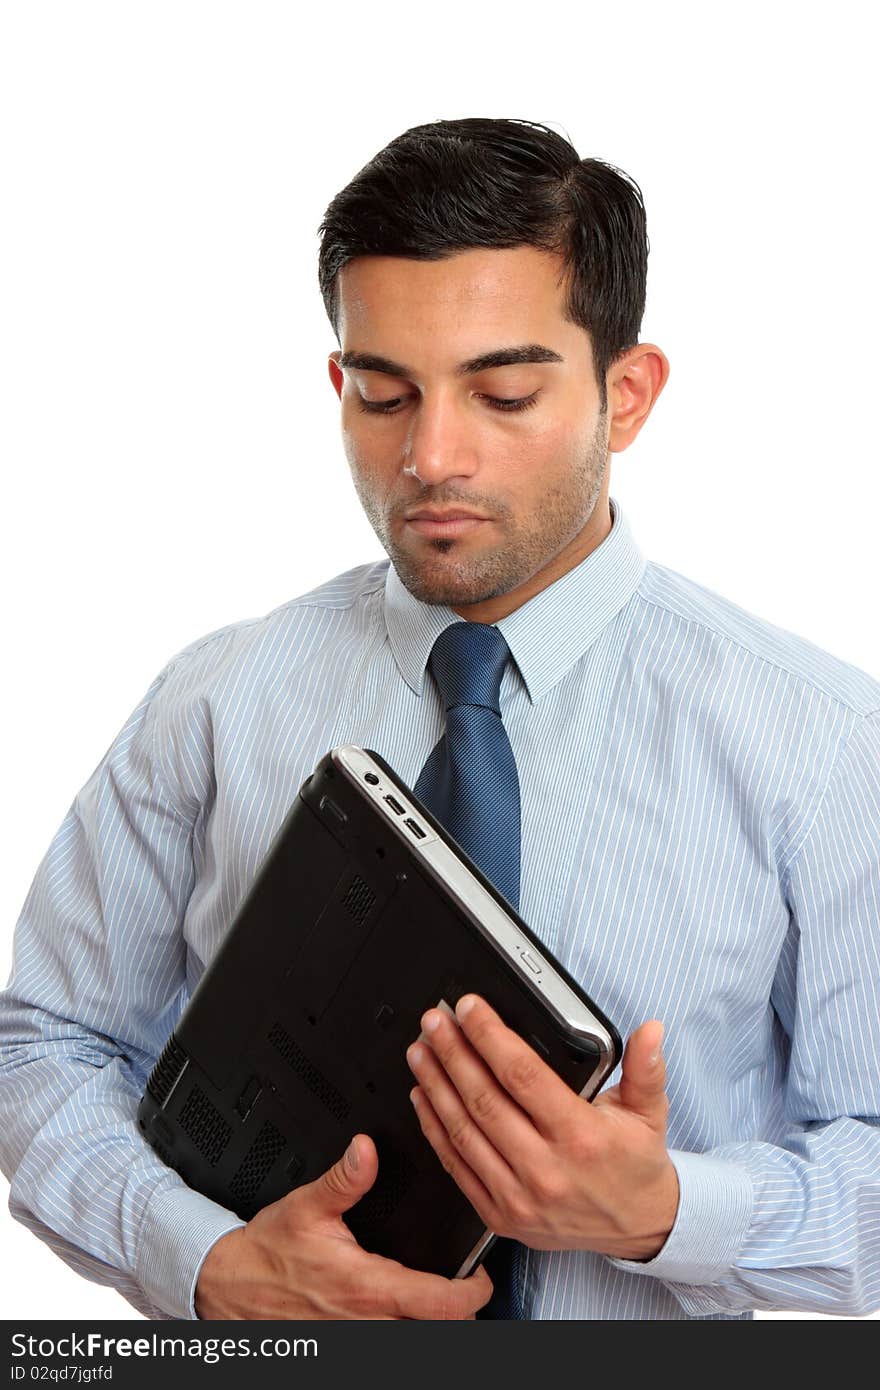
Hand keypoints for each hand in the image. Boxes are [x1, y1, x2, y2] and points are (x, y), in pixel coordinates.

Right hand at [194, 1134, 492, 1318]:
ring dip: (435, 1320)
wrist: (228, 1289)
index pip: (442, 1303)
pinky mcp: (346, 1345)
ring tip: (443, 1292)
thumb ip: (344, 1180)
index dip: (474, 1293)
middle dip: (462, 1310)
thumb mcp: (306, 1206)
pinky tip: (408, 1307)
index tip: (483, 1275)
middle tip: (468, 1281)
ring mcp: (358, 1339)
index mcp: (367, 1286)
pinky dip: (406, 1326)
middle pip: (440, 1330)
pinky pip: (391, 1342)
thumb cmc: (267, 1252)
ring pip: (417, 1340)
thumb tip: (367, 1149)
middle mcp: (368, 1321)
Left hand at [405, 995, 678, 1261]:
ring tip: (420, 1052)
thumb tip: (650, 1031)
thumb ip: (646, 1067)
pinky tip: (423, 1098)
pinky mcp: (501, 1216)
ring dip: (435, 1086)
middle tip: (434, 1021)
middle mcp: (546, 1170)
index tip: (469, 1008)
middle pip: (484, 1100)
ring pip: (464, 1132)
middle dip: (453, 1053)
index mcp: (581, 1137)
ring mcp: (519, 1198)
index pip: (522, 1076)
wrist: (638, 1227)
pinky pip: (457, 1168)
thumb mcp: (650, 1111)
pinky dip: (435, 1130)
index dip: (490, 1037)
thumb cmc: (637, 1164)